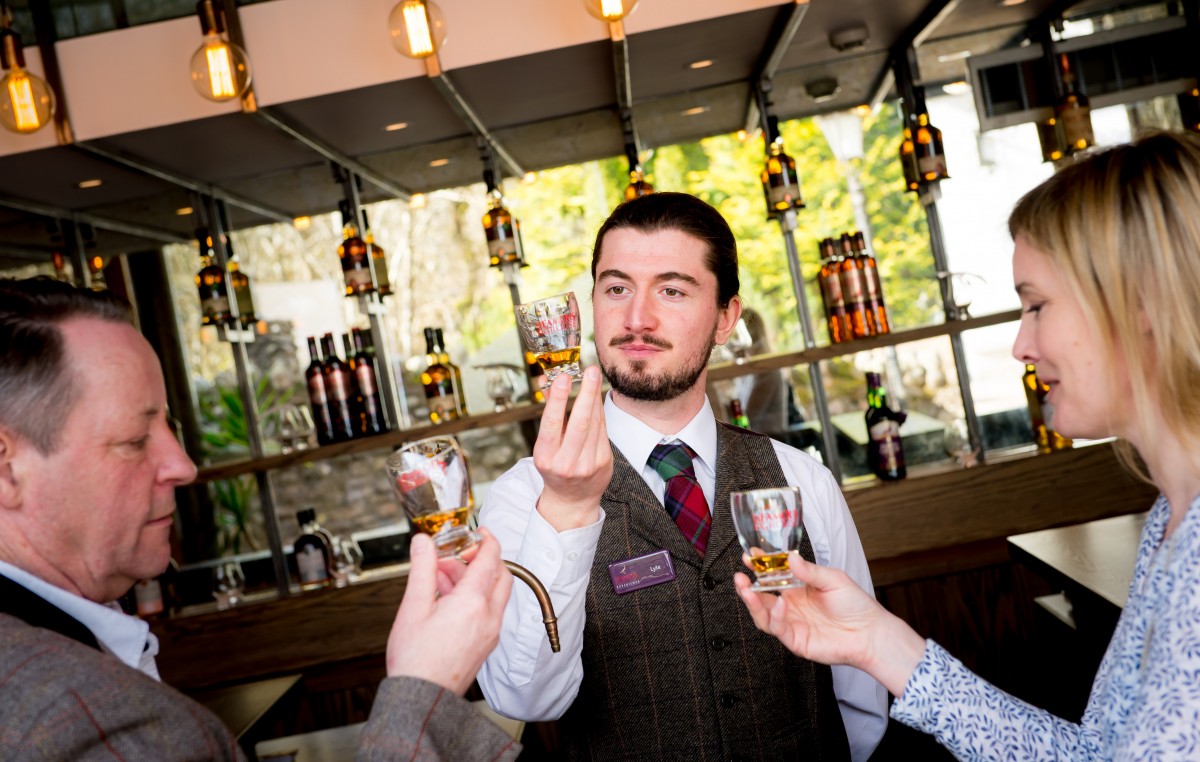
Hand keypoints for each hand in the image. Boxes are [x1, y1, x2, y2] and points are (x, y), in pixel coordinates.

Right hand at [386, 529, 512, 694]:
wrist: (421, 698)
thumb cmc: (415, 660)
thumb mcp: (413, 607)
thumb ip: (421, 569)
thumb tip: (423, 543)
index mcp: (472, 604)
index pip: (491, 559)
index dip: (486, 540)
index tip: (479, 531)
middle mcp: (488, 617)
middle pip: (500, 575)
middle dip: (482, 559)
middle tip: (457, 554)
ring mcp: (490, 632)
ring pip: (494, 593)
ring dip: (474, 579)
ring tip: (441, 577)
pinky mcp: (486, 644)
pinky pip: (488, 611)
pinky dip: (474, 597)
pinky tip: (446, 599)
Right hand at [533, 366, 611, 530]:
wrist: (572, 500)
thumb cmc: (555, 466)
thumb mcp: (545, 447)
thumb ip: (551, 416)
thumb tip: (550, 381)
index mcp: (546, 457)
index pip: (552, 423)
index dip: (557, 399)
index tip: (562, 377)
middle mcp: (566, 463)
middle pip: (580, 422)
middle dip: (586, 393)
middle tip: (590, 371)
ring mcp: (588, 464)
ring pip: (594, 424)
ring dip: (595, 398)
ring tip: (593, 377)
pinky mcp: (604, 463)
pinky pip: (603, 431)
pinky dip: (600, 412)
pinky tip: (596, 398)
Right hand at [734, 552, 925, 696]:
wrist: (870, 633)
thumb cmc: (856, 605)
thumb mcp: (833, 579)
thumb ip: (809, 571)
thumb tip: (790, 558)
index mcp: (797, 588)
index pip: (772, 576)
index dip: (759, 567)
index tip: (750, 556)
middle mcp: (791, 606)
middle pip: (761, 597)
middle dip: (747, 587)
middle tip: (740, 576)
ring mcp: (791, 623)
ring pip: (762, 614)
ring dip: (752, 602)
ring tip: (747, 588)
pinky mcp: (795, 640)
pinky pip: (777, 628)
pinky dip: (775, 616)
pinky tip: (780, 603)